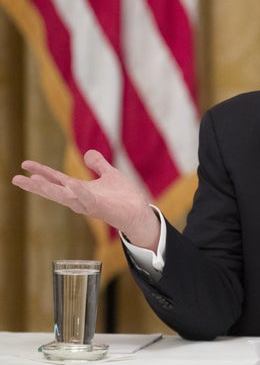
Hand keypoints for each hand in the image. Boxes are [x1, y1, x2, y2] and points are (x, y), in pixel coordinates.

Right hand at [11, 149, 160, 249]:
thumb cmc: (123, 196)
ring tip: (32, 181)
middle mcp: (80, 198)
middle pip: (54, 190)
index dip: (41, 172)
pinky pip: (87, 200)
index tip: (24, 165)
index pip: (56, 180)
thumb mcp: (109, 174)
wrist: (138, 211)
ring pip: (65, 197)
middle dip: (35, 185)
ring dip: (49, 189)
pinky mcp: (101, 208)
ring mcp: (89, 204)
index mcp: (80, 190)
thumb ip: (98, 164)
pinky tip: (72, 185)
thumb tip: (88, 153)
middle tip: (16, 179)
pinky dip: (80, 193)